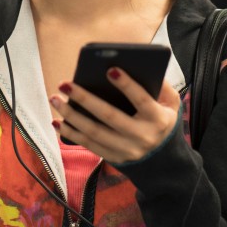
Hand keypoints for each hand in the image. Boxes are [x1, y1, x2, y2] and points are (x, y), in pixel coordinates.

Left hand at [50, 72, 179, 164]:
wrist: (163, 160)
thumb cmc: (162, 120)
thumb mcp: (171, 104)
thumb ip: (161, 86)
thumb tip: (140, 65)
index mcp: (157, 119)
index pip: (142, 100)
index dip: (127, 85)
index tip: (110, 69)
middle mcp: (141, 136)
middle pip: (110, 116)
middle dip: (85, 99)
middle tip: (65, 83)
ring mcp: (126, 150)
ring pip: (94, 132)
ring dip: (71, 115)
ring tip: (55, 99)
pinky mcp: (113, 158)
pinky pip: (88, 145)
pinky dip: (70, 133)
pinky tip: (56, 121)